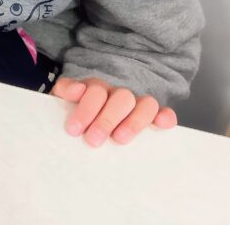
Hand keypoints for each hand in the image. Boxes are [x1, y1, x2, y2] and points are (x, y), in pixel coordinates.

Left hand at [51, 76, 176, 146]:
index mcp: (97, 88)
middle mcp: (119, 94)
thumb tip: (77, 89)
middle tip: (93, 140)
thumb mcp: (64, 100)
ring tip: (119, 139)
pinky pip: (163, 112)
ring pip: (145, 104)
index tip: (73, 130)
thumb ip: (65, 91)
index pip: (96, 92)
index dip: (85, 109)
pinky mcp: (152, 116)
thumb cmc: (76, 113)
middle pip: (121, 98)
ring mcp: (137, 104)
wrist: (87, 116)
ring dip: (134, 121)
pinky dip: (165, 116)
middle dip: (106, 120)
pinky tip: (162, 124)